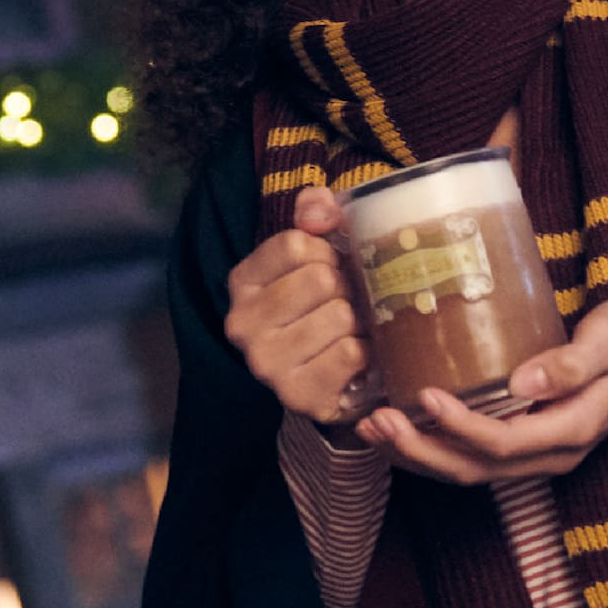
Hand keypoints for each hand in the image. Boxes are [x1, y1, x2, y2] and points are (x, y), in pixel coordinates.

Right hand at [223, 183, 368, 431]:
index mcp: (242, 282)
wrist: (326, 381)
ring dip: (360, 321)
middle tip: (349, 301)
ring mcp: (267, 363)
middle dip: (347, 287)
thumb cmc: (321, 307)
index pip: (295, 244)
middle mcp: (243, 323)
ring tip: (353, 328)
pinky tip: (357, 355)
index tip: (330, 266)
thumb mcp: (314, 253)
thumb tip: (322, 213)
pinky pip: (351, 353)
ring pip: (341, 317)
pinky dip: (366, 352)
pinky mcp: (298, 394)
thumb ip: (317, 212)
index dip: (326, 252)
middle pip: (321, 279)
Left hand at [364, 299, 607, 484]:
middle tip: (378, 419)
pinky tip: (391, 429)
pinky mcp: (519, 444)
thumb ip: (572, 362)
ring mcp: (534, 455)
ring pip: (466, 470)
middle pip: (476, 468)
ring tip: (369, 428)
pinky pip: (467, 458)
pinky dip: (427, 448)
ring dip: (415, 455)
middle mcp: (549, 455)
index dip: (461, 427)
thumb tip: (523, 383)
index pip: (505, 442)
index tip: (425, 395)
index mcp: (571, 431)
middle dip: (421, 449)